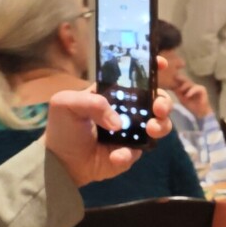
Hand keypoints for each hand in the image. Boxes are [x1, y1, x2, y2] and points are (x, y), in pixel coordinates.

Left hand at [44, 75, 173, 186]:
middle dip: (164, 102)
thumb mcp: (66, 103)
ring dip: (161, 125)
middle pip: (157, 100)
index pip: (136, 77)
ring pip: (160, 124)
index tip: (162, 64)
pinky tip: (115, 156)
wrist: (60, 162)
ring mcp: (133, 131)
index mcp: (113, 93)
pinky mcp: (132, 152)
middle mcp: (127, 109)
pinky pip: (140, 151)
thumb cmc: (63, 127)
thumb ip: (91, 102)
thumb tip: (118, 123)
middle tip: (159, 109)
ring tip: (151, 130)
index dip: (152, 68)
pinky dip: (129, 153)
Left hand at [172, 74, 210, 119]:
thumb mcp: (182, 99)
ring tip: (180, 90)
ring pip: (190, 84)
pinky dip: (191, 92)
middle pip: (186, 81)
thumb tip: (172, 87)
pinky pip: (196, 88)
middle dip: (180, 79)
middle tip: (175, 77)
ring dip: (184, 87)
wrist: (200, 112)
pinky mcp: (202, 89)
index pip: (182, 82)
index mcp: (188, 88)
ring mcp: (198, 87)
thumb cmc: (191, 106)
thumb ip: (178, 93)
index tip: (171, 78)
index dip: (177, 80)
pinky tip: (187, 95)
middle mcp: (193, 86)